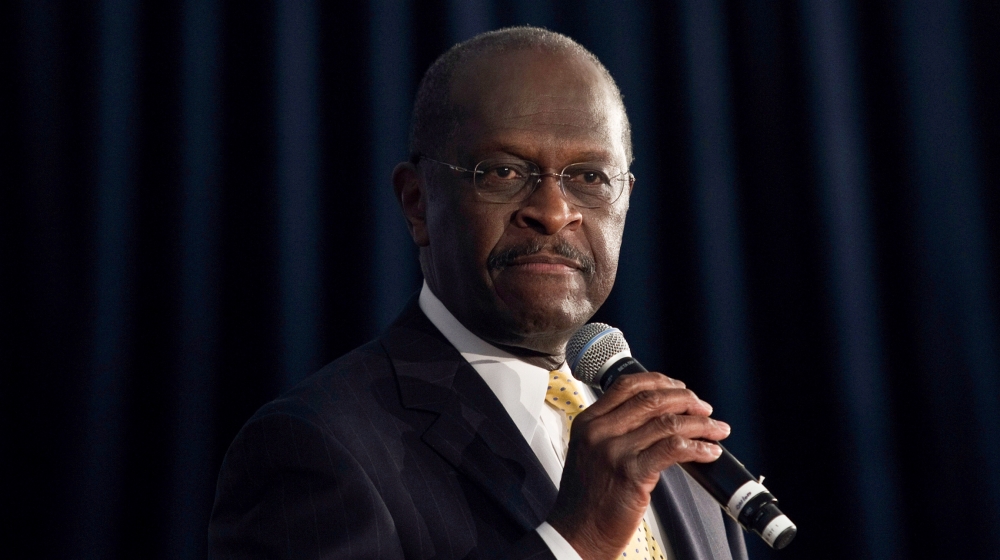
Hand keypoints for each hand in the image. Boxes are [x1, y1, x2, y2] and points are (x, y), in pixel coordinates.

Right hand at [546, 372, 730, 559]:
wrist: (577, 533)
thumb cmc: (587, 499)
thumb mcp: (590, 453)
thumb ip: (614, 431)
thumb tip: (657, 418)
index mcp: (588, 422)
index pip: (627, 385)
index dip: (660, 381)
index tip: (680, 388)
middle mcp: (599, 431)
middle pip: (651, 399)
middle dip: (686, 400)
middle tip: (704, 409)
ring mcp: (614, 451)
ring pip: (667, 422)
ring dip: (700, 424)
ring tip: (717, 429)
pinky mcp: (631, 474)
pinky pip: (673, 449)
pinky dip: (697, 447)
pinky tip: (709, 451)